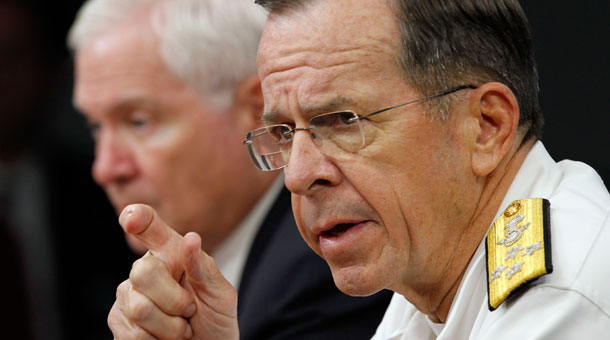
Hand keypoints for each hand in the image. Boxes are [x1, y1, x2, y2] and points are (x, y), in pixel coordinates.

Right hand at [108, 204, 238, 339]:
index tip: (131, 219)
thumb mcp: (220, 293)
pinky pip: (131, 333)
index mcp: (171, 252)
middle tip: (189, 310)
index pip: (150, 227)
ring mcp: (128, 295)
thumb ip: (204, 268)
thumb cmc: (215, 319)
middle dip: (174, 300)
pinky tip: (163, 339)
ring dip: (170, 327)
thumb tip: (191, 239)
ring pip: (139, 308)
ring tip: (181, 329)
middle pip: (143, 272)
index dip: (139, 218)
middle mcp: (145, 269)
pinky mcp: (118, 322)